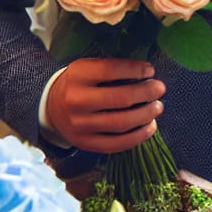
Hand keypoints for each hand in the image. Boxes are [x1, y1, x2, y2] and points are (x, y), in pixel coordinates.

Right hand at [45, 58, 164, 153]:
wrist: (51, 107)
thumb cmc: (79, 84)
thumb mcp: (87, 68)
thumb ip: (112, 68)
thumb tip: (147, 73)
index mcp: (77, 75)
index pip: (111, 69)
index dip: (135, 69)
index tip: (150, 71)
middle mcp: (76, 100)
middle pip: (120, 98)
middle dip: (146, 93)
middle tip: (160, 88)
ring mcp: (80, 125)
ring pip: (121, 123)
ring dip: (146, 115)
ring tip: (157, 107)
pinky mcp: (85, 143)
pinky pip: (117, 144)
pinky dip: (138, 136)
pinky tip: (150, 127)